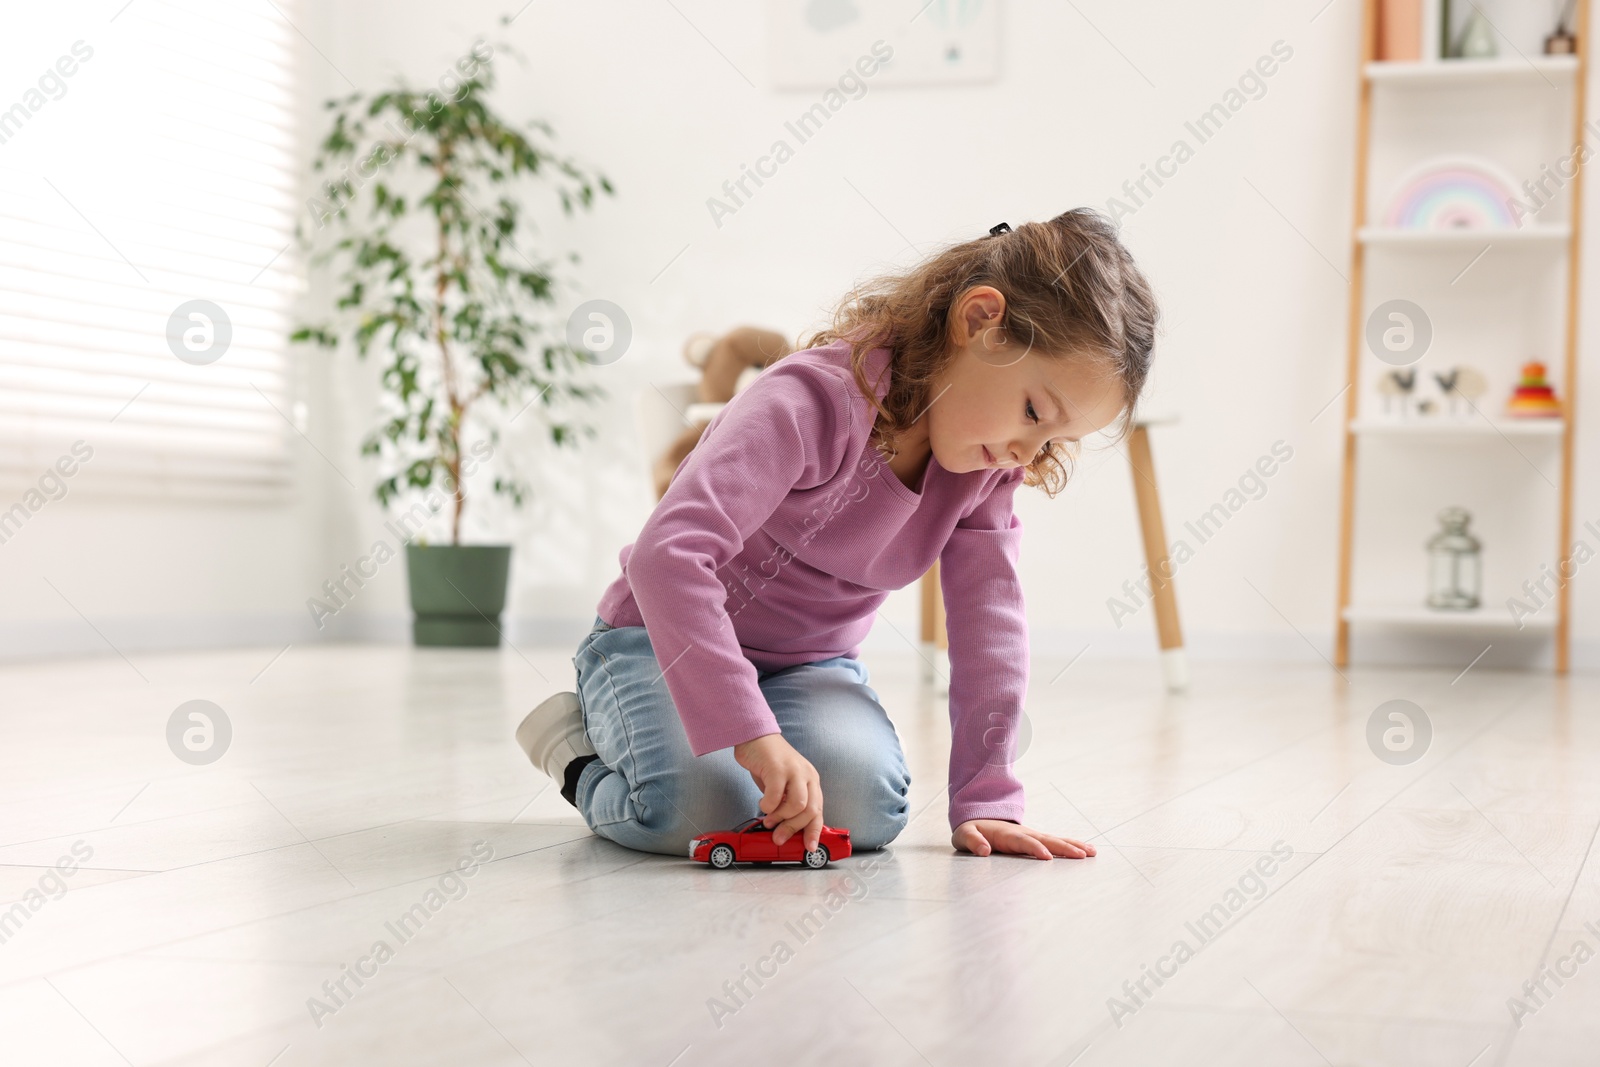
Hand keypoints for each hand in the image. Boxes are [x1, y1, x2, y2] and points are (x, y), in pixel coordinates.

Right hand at [733, 732, 823, 852]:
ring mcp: (794, 770)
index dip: (814, 831)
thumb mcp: (783, 786)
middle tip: (779, 837)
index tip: (809, 847)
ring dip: (781, 817)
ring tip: (769, 820)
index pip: (818, 811)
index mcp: (811, 781)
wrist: (755, 737)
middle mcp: (807, 775)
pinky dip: (768, 805)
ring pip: (797, 805)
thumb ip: (787, 804)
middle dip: (793, 828)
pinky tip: (762, 803)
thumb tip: (785, 829)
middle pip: (810, 810)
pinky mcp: (778, 768)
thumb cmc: (768, 763)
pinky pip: (776, 796)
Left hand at [953, 819, 1096, 860]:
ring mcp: (1033, 836)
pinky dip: (1072, 846)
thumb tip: (983, 850)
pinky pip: (1057, 842)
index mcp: (1007, 835)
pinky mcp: (1038, 840)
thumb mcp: (964, 835)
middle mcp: (1024, 834)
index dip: (1035, 848)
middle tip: (1081, 855)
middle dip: (1063, 848)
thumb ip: (972, 841)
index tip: (1047, 857)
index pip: (1023, 842)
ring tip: (1091, 852)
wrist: (979, 818)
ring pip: (1056, 840)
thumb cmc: (972, 831)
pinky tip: (1087, 851)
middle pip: (1046, 840)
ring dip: (1073, 846)